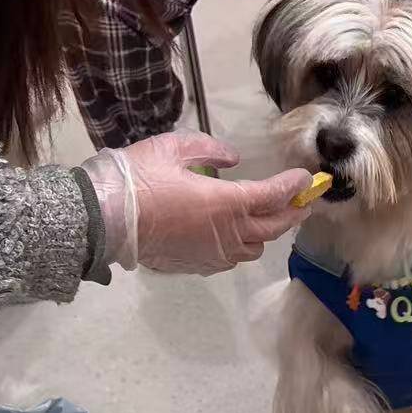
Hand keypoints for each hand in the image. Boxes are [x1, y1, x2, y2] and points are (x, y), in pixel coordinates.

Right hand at [80, 132, 313, 275]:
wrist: (105, 218)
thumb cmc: (138, 178)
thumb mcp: (173, 148)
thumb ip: (209, 150)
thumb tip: (232, 158)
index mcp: (227, 203)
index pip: (273, 196)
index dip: (293, 187)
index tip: (306, 179)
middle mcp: (228, 233)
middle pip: (274, 227)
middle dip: (292, 213)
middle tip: (304, 203)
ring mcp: (214, 253)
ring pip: (255, 248)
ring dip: (267, 233)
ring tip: (269, 219)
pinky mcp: (199, 265)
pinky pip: (232, 259)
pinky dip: (243, 246)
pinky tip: (237, 236)